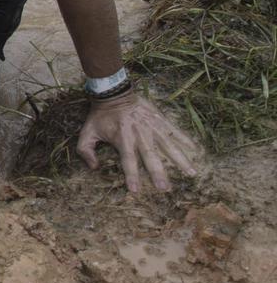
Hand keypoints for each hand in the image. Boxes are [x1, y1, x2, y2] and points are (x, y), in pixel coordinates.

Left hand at [78, 92, 201, 192]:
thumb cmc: (100, 115)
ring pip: (168, 145)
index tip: (135, 190)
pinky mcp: (160, 119)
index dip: (131, 175)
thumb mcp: (86, 131)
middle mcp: (139, 134)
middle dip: (158, 173)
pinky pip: (174, 130)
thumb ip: (86, 150)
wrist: (113, 92)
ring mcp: (152, 126)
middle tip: (165, 188)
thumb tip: (94, 168)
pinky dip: (185, 139)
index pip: (127, 160)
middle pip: (150, 156)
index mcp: (122, 139)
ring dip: (180, 159)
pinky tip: (196, 149)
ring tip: (192, 173)